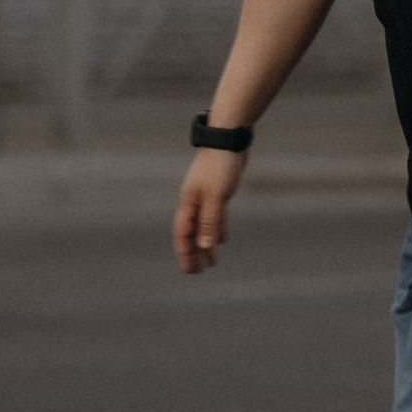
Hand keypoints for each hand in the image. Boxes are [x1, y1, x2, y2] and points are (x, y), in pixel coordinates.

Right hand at [173, 148, 246, 273]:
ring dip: (206, 245)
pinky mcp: (218, 191)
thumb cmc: (220, 165)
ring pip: (203, 226)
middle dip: (193, 253)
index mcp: (188, 203)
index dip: (185, 254)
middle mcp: (194, 202)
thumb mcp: (216, 196)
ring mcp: (205, 196)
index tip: (190, 271)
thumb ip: (210, 221)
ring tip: (212, 263)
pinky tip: (222, 240)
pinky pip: (214, 217)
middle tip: (198, 273)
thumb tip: (206, 245)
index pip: (182, 234)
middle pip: (190, 233)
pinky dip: (217, 230)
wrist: (228, 138)